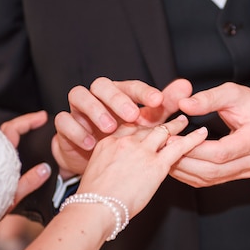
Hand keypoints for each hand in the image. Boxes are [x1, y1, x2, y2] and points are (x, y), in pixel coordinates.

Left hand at [0, 111, 51, 211]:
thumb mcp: (11, 198)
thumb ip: (29, 183)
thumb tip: (45, 169)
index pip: (13, 128)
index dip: (29, 120)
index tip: (42, 117)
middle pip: (7, 128)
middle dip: (25, 122)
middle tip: (39, 121)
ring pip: (0, 137)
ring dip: (16, 131)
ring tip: (30, 131)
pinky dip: (9, 142)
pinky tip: (16, 149)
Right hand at [52, 78, 192, 177]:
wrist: (96, 165)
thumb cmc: (123, 140)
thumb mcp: (146, 126)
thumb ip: (164, 106)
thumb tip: (187, 87)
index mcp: (119, 94)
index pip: (131, 86)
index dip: (144, 92)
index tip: (159, 101)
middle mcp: (97, 97)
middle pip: (101, 85)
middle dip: (117, 98)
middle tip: (133, 115)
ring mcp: (78, 110)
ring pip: (78, 95)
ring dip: (95, 110)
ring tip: (110, 128)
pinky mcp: (65, 127)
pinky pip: (63, 121)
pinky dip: (76, 129)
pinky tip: (90, 143)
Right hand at [77, 114, 207, 217]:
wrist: (95, 208)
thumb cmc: (93, 199)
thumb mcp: (94, 172)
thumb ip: (109, 163)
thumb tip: (118, 169)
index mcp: (109, 142)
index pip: (128, 127)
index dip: (140, 123)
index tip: (146, 121)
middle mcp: (126, 141)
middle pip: (146, 126)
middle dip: (158, 121)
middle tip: (168, 116)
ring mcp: (142, 151)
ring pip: (164, 132)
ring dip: (176, 125)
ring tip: (184, 121)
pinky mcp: (156, 164)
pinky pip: (178, 147)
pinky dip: (192, 139)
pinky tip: (201, 133)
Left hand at [172, 82, 249, 186]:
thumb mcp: (234, 93)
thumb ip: (209, 98)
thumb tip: (183, 105)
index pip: (220, 152)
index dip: (193, 148)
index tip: (171, 139)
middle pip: (213, 170)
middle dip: (184, 161)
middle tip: (162, 150)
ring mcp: (248, 171)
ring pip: (210, 179)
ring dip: (185, 170)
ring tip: (165, 157)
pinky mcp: (240, 175)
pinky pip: (212, 180)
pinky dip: (192, 174)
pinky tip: (177, 164)